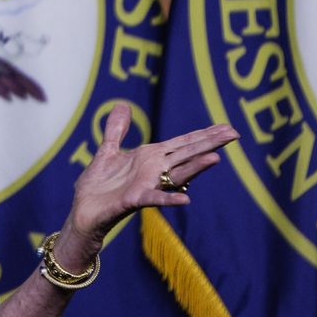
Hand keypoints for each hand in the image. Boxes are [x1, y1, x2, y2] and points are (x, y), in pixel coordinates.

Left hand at [63, 103, 238, 257]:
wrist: (83, 211)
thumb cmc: (98, 186)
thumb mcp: (108, 151)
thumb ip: (117, 129)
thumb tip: (123, 105)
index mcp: (150, 158)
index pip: (182, 144)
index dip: (203, 135)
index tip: (226, 127)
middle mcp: (154, 171)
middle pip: (186, 155)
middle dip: (208, 145)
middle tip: (234, 134)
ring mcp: (147, 186)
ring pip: (177, 175)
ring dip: (195, 168)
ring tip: (215, 158)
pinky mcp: (133, 200)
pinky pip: (154, 199)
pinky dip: (169, 199)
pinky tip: (185, 200)